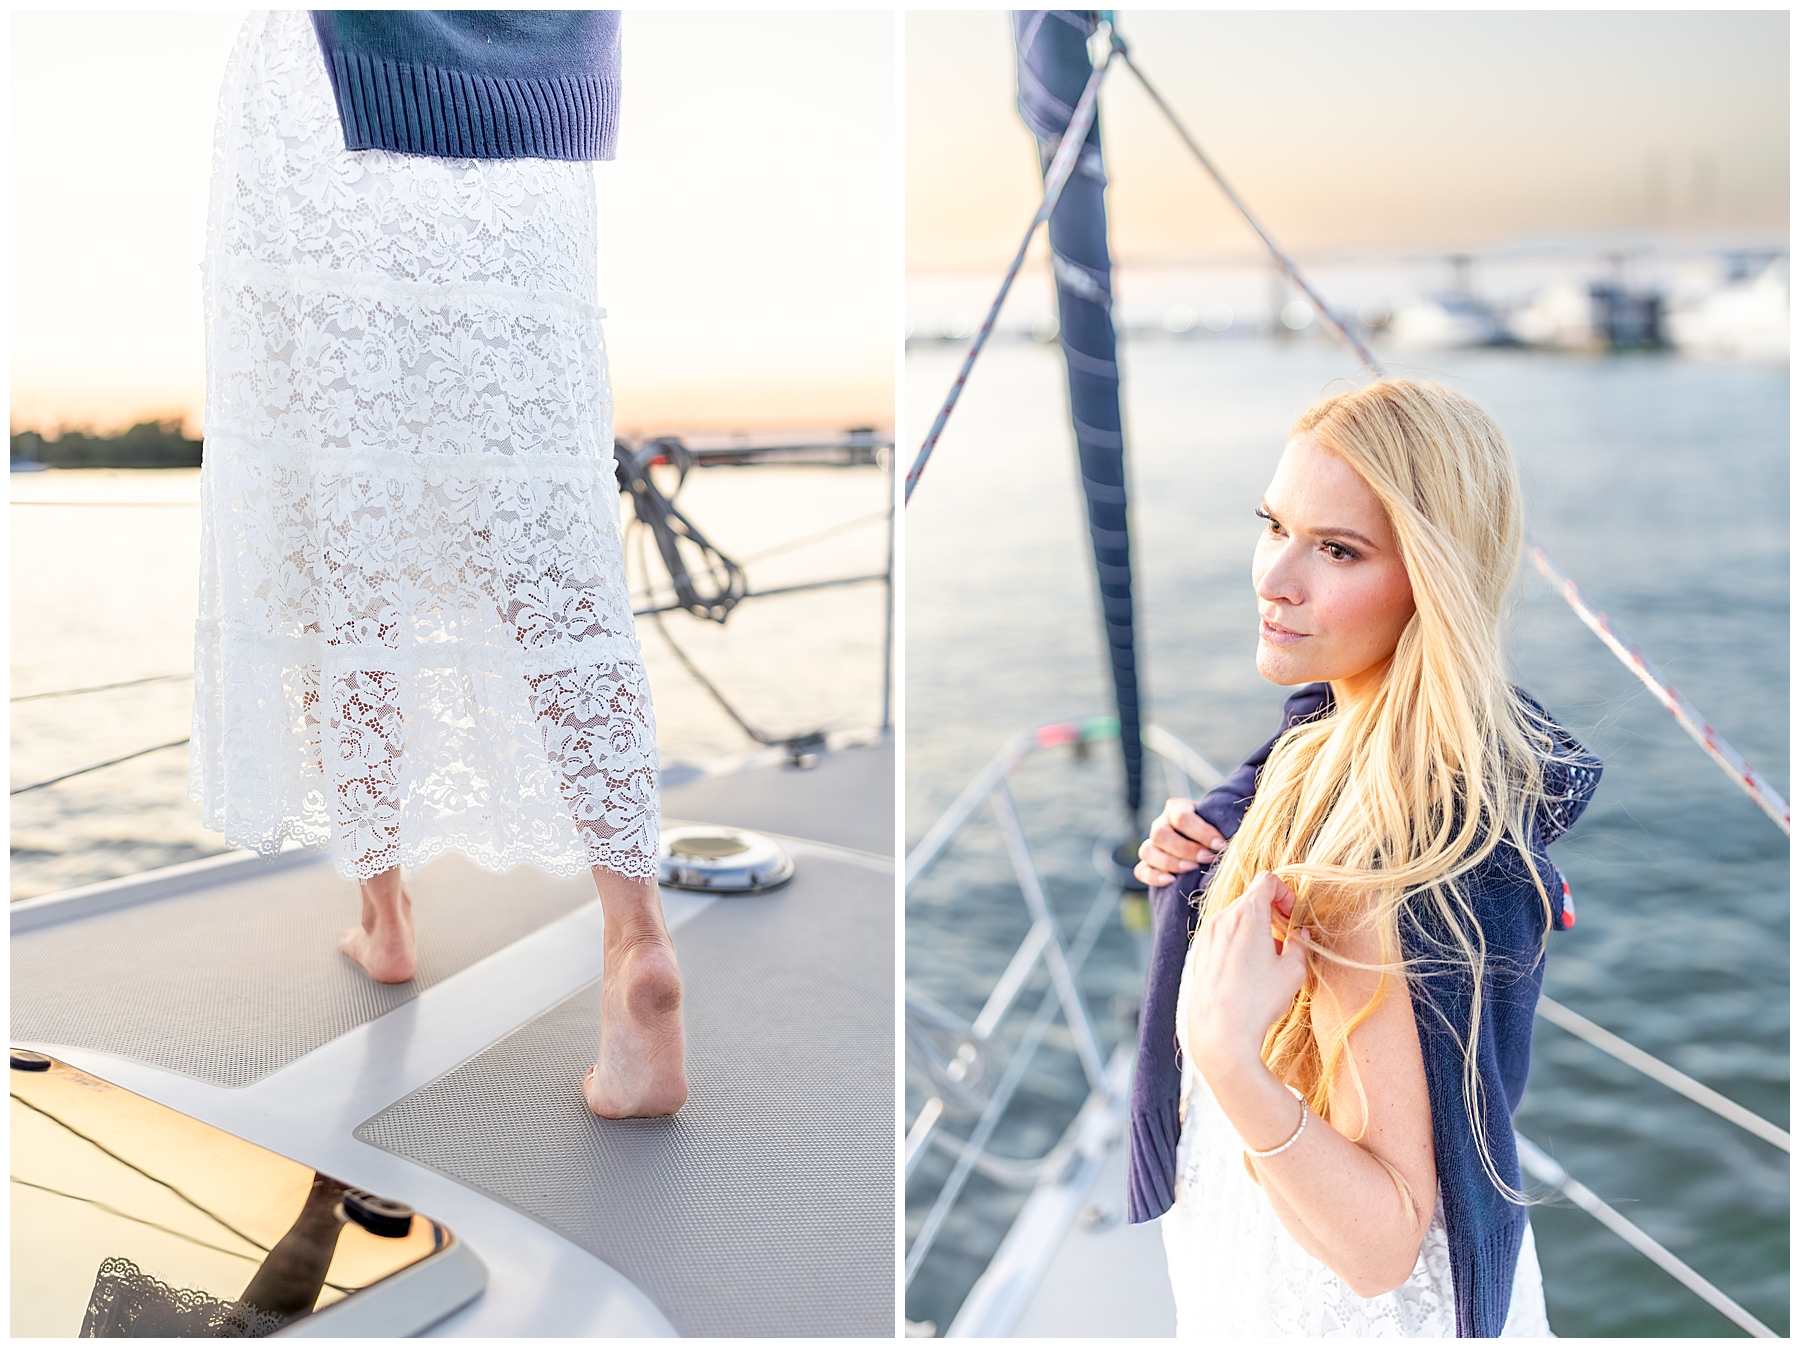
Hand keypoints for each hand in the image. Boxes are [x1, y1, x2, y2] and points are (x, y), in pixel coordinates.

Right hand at [1134, 797, 1228, 886]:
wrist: (1206, 842)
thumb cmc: (1216, 830)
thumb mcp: (1218, 820)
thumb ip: (1223, 824)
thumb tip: (1234, 838)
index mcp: (1177, 808)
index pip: (1182, 817)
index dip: (1200, 831)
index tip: (1220, 844)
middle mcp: (1160, 824)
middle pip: (1161, 834)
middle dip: (1185, 848)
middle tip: (1207, 858)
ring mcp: (1152, 844)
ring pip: (1148, 851)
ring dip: (1170, 862)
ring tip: (1192, 869)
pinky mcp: (1148, 864)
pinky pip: (1141, 870)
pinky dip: (1154, 876)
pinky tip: (1171, 880)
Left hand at [1184, 871, 1308, 1078]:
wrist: (1220, 1031)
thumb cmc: (1258, 1000)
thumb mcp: (1292, 971)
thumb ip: (1299, 944)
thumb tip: (1299, 934)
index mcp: (1247, 914)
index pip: (1267, 880)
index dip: (1286, 892)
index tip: (1293, 916)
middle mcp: (1222, 918)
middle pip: (1251, 898)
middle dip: (1272, 912)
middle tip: (1286, 937)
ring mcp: (1207, 935)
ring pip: (1236, 917)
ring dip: (1256, 928)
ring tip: (1270, 958)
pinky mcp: (1199, 953)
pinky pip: (1223, 935)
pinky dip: (1239, 941)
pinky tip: (1250, 970)